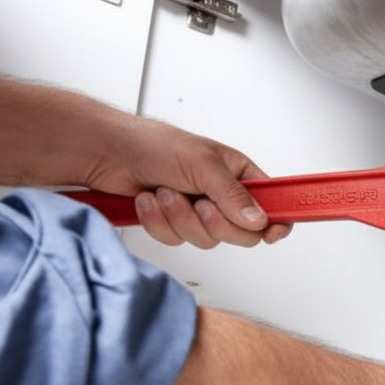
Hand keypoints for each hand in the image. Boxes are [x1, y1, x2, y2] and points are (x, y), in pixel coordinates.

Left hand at [83, 115, 291, 247]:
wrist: (108, 153)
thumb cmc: (153, 144)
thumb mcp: (202, 164)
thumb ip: (233, 195)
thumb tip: (257, 220)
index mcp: (238, 174)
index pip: (272, 203)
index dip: (276, 221)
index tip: (273, 233)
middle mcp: (222, 196)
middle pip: (241, 233)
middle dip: (213, 222)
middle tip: (199, 203)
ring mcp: (198, 212)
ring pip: (206, 240)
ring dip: (179, 217)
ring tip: (165, 191)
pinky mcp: (174, 224)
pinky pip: (177, 240)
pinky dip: (159, 222)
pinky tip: (150, 200)